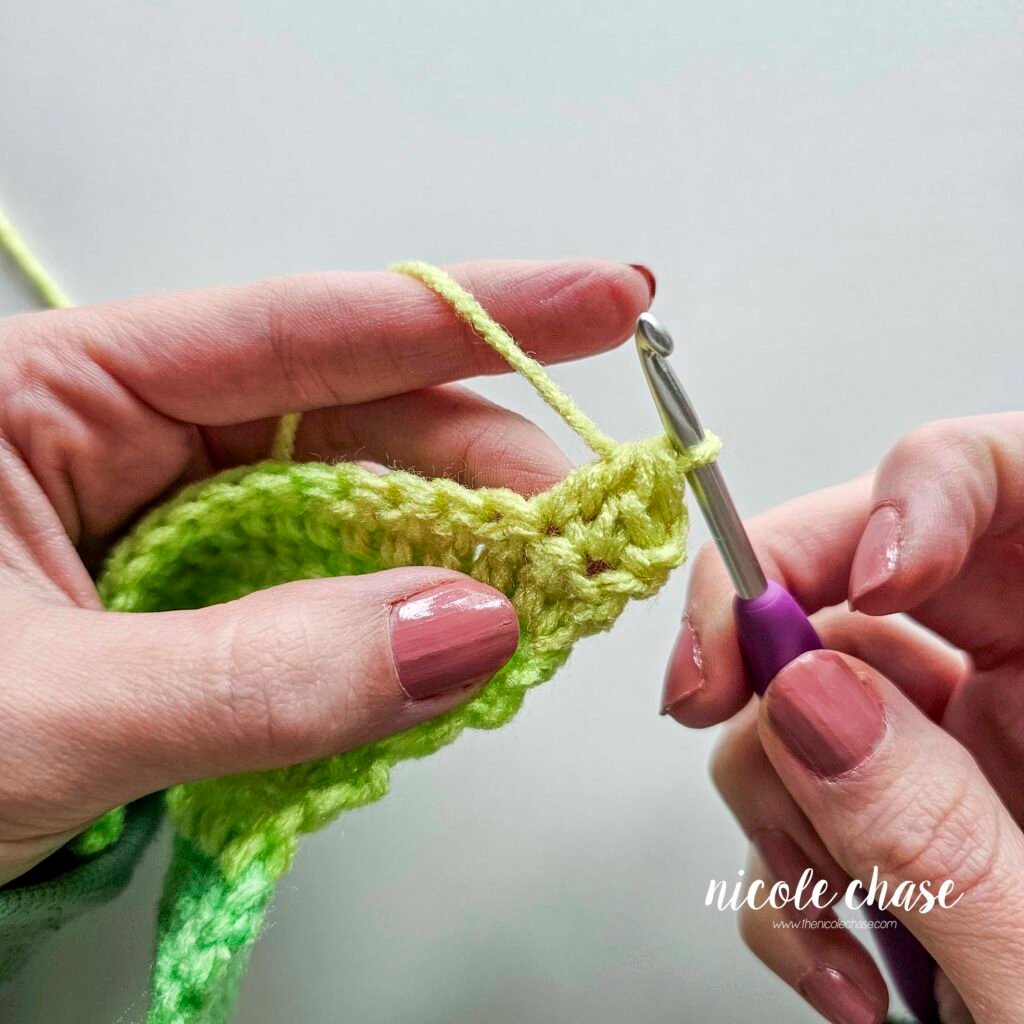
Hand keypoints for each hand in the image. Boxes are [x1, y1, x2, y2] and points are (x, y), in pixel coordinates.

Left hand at [0, 259, 652, 883]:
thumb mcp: (42, 713)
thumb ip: (260, 676)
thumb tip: (465, 625)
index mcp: (53, 398)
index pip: (297, 330)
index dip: (467, 316)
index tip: (606, 300)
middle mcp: (117, 445)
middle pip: (347, 424)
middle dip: (481, 470)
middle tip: (585, 527)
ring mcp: (160, 529)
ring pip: (346, 514)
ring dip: (451, 556)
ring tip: (541, 594)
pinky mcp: (185, 611)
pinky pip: (319, 595)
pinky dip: (395, 627)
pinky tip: (452, 645)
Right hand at [662, 414, 1023, 1022]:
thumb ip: (940, 835)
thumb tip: (805, 696)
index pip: (1009, 482)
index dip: (921, 494)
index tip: (861, 585)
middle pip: (862, 573)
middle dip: (766, 633)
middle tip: (705, 694)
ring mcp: (957, 748)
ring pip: (801, 688)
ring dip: (772, 794)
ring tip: (825, 913)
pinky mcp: (898, 812)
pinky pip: (794, 784)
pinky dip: (781, 870)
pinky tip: (832, 952)